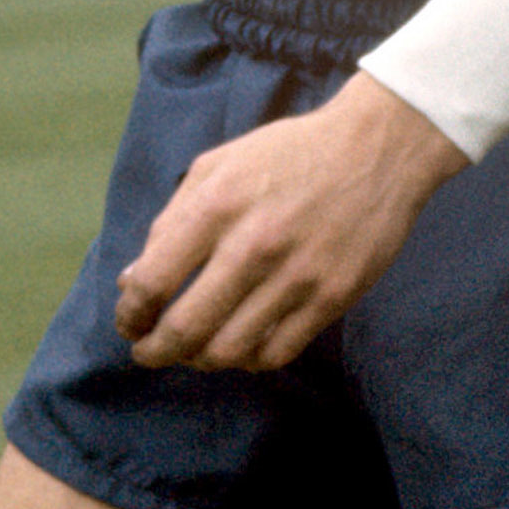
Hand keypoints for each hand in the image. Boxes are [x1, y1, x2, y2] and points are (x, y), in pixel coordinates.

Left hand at [116, 73, 465, 371]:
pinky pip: (278, 353)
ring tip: (195, 352)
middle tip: (150, 352)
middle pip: (186, 329)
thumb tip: (133, 282)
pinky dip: (249, 360)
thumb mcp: (217, 166)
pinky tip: (242, 347)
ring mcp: (298, 277)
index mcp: (216, 207)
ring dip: (200, 360)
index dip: (130, 314)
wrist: (378, 148)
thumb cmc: (289, 153)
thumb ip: (171, 221)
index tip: (130, 321)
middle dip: (156, 351)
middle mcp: (254, 247)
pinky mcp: (334, 297)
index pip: (152, 284)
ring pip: (230, 351)